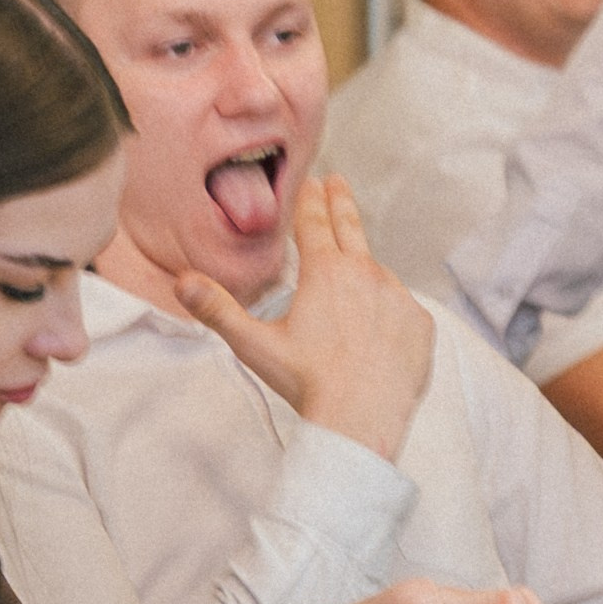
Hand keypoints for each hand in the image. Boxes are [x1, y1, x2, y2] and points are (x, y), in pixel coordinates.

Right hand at [176, 175, 434, 458]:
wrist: (360, 421)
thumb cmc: (307, 383)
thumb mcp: (254, 345)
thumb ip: (218, 309)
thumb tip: (182, 282)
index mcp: (325, 272)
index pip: (315, 224)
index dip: (311, 201)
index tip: (313, 182)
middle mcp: (366, 274)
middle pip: (350, 229)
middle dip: (340, 203)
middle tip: (337, 182)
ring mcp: (398, 297)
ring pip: (377, 275)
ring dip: (363, 274)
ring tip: (350, 297)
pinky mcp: (421, 323)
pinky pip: (402, 310)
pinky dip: (388, 314)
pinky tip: (375, 336)